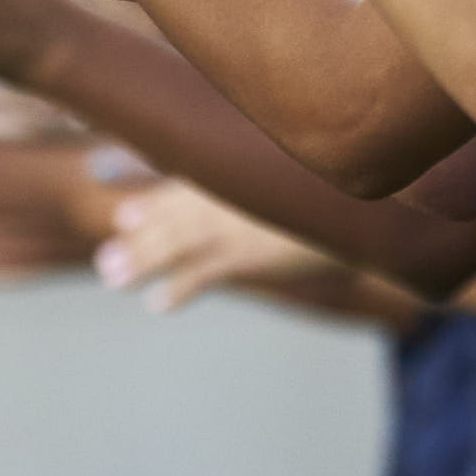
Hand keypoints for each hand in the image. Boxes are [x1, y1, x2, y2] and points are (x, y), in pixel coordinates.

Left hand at [91, 176, 314, 315]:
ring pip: (172, 243)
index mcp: (232, 170)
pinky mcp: (248, 254)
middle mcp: (225, 192)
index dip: (147, 194)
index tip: (119, 206)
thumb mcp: (292, 179)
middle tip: (107, 261)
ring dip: (140, 261)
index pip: (179, 180)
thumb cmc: (333, 192)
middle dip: (136, 237)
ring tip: (113, 279)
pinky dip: (178, 289)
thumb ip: (261, 179)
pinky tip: (157, 305)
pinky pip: (200, 273)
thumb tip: (250, 184)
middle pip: (168, 216)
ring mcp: (233, 222)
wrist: (368, 210)